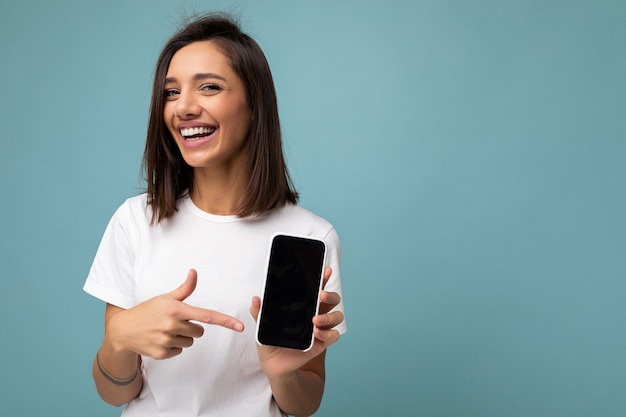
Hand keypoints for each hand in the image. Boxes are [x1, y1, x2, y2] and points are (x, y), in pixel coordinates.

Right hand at [106, 269, 243, 359]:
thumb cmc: (147, 311)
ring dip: (183, 337)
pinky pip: (180, 351)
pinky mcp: (162, 353)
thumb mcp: (165, 298)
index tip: (240, 326)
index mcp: (176, 309)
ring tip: (166, 330)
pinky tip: (160, 340)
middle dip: (192, 327)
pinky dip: (173, 347)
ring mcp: (167, 340)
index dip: (226, 321)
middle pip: (200, 331)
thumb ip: (184, 289)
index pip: (207, 316)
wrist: (123, 330)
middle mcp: (172, 325)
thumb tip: (194, 272)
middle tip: (175, 322)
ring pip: (191, 341)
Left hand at [249, 267, 343, 377]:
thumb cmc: (270, 340)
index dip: (323, 278)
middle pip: (333, 299)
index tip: (326, 270)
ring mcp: (321, 328)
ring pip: (337, 316)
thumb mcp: (263, 326)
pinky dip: (327, 333)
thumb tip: (255, 299)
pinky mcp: (322, 343)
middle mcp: (317, 313)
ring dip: (328, 316)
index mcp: (305, 305)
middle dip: (330, 295)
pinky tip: (316, 333)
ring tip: (315, 320)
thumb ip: (260, 313)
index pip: (317, 288)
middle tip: (320, 295)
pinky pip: (333, 336)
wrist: (273, 364)